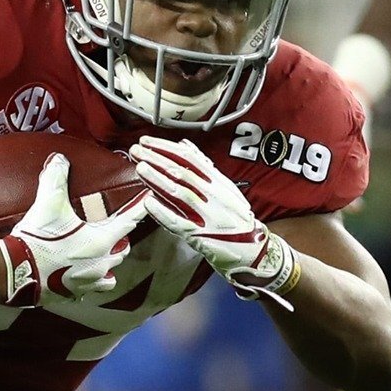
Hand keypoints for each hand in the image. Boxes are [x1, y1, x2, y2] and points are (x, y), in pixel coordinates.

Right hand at [0, 154, 148, 306]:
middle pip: (122, 249)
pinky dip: (89, 283)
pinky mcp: (73, 294)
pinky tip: (80, 275)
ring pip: (110, 274)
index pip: (129, 220)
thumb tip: (59, 159)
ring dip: (108, 264)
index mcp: (101, 240)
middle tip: (112, 230)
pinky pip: (90, 290)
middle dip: (120, 239)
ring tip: (100, 255)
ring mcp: (89, 282)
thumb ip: (56, 178)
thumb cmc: (38, 239)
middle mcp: (101, 263)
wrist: (16, 272)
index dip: (140, 208)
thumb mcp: (47, 204)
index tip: (150, 201)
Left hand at [129, 136, 299, 304]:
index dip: (166, 148)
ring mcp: (206, 215)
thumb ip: (205, 167)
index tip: (147, 141)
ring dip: (157, 179)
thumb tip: (185, 146)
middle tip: (137, 150)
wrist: (254, 249)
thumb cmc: (235, 218)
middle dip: (156, 159)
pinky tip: (148, 202)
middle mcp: (214, 196)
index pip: (189, 158)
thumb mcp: (225, 188)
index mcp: (218, 182)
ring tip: (141, 168)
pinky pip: (178, 221)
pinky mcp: (199, 235)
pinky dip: (162, 211)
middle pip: (182, 172)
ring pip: (179, 193)